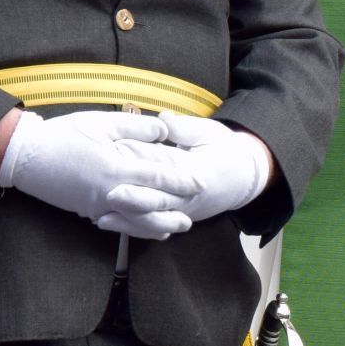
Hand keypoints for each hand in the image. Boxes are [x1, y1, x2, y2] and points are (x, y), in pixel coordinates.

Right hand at [0, 109, 200, 231]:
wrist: (25, 157)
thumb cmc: (63, 135)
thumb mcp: (100, 122)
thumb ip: (135, 126)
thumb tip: (164, 130)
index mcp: (115, 167)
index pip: (157, 177)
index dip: (181, 181)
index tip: (201, 183)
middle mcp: (109, 191)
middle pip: (150, 206)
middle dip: (174, 210)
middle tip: (195, 212)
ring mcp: (97, 205)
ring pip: (135, 221)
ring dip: (158, 226)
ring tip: (177, 228)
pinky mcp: (87, 211)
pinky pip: (118, 223)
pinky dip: (135, 228)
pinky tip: (147, 231)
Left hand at [108, 114, 271, 223]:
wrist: (243, 178)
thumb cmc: (224, 150)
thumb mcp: (209, 133)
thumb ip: (185, 129)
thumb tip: (164, 118)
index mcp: (197, 169)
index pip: (168, 163)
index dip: (144, 157)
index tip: (119, 148)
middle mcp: (189, 194)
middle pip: (159, 197)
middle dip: (134, 196)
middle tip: (109, 192)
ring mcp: (182, 210)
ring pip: (153, 217)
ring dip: (127, 218)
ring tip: (101, 215)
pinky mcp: (175, 217)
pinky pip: (151, 225)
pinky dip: (130, 227)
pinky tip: (107, 223)